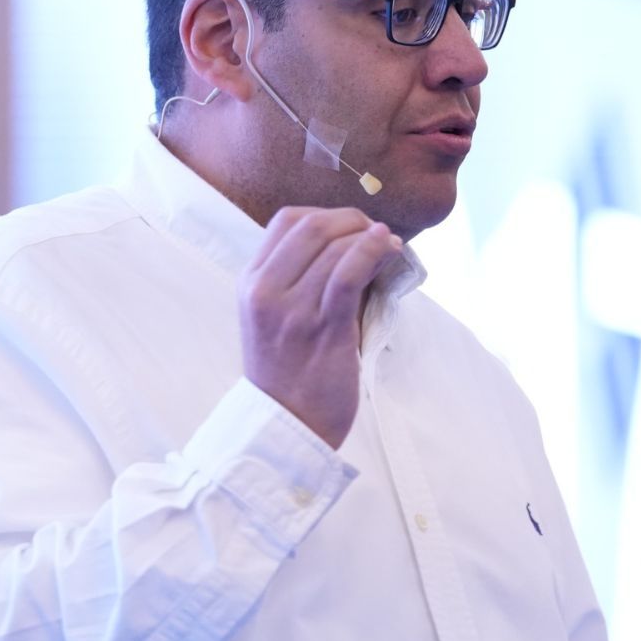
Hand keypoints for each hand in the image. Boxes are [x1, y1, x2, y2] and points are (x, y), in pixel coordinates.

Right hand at [238, 207, 402, 447]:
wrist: (289, 425)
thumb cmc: (290, 373)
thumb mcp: (278, 317)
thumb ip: (301, 279)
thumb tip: (355, 242)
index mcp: (251, 283)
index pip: (286, 222)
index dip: (325, 215)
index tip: (350, 227)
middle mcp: (265, 291)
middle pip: (311, 226)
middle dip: (351, 220)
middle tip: (376, 231)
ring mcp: (292, 310)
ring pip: (335, 247)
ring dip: (370, 236)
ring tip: (389, 244)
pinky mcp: (323, 328)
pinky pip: (349, 274)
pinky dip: (373, 252)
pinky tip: (389, 249)